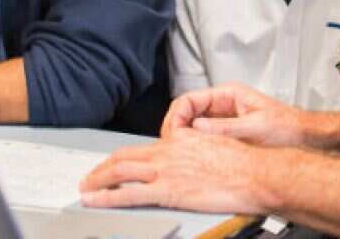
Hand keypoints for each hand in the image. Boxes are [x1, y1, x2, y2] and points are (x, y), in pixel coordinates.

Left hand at [80, 129, 271, 214]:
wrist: (254, 173)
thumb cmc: (243, 163)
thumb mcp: (216, 145)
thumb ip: (196, 148)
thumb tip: (190, 154)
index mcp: (180, 140)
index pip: (143, 147)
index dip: (124, 156)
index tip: (115, 163)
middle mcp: (168, 152)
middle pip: (125, 157)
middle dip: (103, 167)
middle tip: (91, 176)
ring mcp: (166, 171)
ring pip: (120, 171)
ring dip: (98, 180)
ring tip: (85, 188)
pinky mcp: (168, 191)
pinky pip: (129, 193)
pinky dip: (108, 196)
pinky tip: (95, 199)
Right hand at [162, 83, 308, 146]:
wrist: (304, 138)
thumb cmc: (287, 128)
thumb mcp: (255, 128)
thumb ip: (225, 128)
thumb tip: (196, 128)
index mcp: (229, 94)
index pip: (189, 99)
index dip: (177, 117)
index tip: (173, 134)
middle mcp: (223, 104)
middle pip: (186, 113)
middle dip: (175, 129)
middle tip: (171, 147)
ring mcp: (223, 119)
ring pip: (192, 126)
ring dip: (183, 139)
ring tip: (179, 154)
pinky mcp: (226, 134)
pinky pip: (203, 138)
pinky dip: (194, 146)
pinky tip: (193, 157)